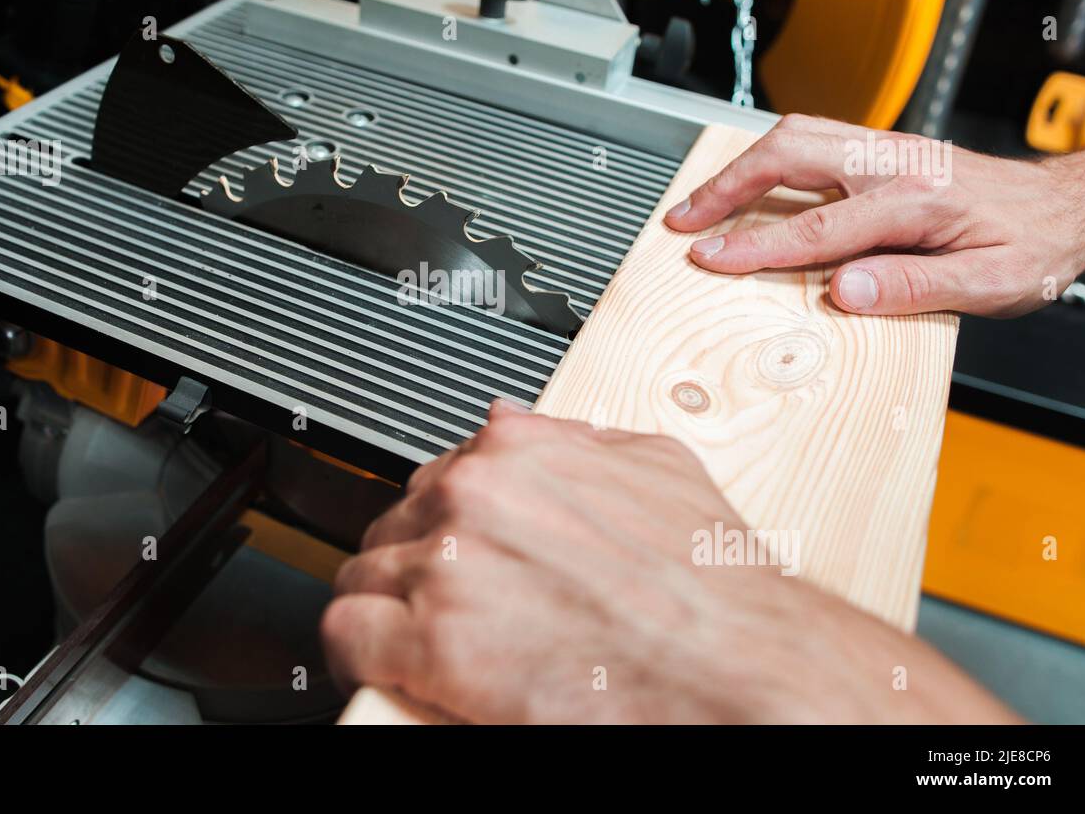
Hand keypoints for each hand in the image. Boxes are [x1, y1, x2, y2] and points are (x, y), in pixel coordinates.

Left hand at [321, 401, 1016, 723]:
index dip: (443, 519)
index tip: (451, 544)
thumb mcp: (656, 466)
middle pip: (397, 522)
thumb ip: (570, 438)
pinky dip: (358, 650)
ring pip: (364, 574)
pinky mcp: (432, 642)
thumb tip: (514, 421)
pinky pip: (349, 632)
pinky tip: (385, 662)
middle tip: (445, 597)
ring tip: (416, 633)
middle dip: (415, 559)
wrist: (735, 662)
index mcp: (516, 452)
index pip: (437, 475)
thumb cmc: (709, 582)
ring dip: (385, 603)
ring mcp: (447, 568)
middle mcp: (472, 497)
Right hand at [664, 114, 1084, 316]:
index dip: (756, 245)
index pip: (818, 228)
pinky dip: (768, 158)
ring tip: (703, 201)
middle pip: (789, 155)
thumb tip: (844, 292)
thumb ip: (915, 286)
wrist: (1068, 206)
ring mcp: (888, 150)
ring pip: (796, 135)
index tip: (710, 258)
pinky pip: (812, 139)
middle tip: (684, 220)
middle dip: (727, 188)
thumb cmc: (1033, 245)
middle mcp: (895, 163)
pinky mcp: (885, 150)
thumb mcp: (990, 284)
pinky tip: (753, 180)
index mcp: (916, 200)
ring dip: (742, 167)